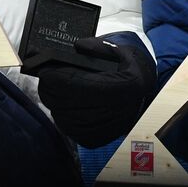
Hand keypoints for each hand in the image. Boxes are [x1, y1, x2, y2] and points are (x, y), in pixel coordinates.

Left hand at [35, 33, 154, 146]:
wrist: (143, 91)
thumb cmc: (129, 68)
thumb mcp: (120, 48)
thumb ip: (98, 47)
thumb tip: (77, 48)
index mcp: (127, 86)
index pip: (84, 86)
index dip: (60, 79)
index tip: (45, 70)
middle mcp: (119, 112)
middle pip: (71, 104)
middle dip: (51, 89)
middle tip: (44, 77)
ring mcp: (108, 129)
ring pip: (66, 119)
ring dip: (54, 102)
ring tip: (51, 87)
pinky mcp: (98, 139)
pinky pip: (70, 129)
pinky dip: (61, 115)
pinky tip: (61, 102)